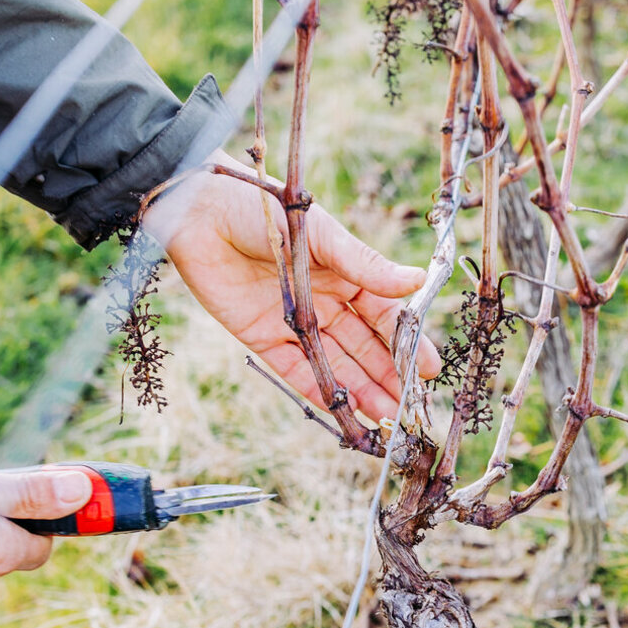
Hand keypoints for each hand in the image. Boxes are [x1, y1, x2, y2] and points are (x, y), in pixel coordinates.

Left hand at [153, 150, 441, 421]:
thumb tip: (418, 280)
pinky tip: (342, 411)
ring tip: (386, 420)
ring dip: (361, 391)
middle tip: (411, 409)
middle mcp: (324, 299)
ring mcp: (294, 319)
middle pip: (364, 346)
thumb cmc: (264, 206)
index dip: (408, 343)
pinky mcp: (261, 335)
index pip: (385, 315)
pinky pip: (293, 368)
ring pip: (335, 362)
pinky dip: (317, 389)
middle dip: (389, 377)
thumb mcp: (322, 235)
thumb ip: (366, 265)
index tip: (429, 370)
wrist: (199, 209)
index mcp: (346, 271)